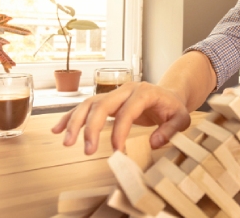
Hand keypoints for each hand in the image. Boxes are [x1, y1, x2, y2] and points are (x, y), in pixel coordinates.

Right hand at [51, 81, 190, 154]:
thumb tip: (153, 143)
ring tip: (67, 142)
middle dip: (91, 127)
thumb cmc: (173, 108)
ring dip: (75, 122)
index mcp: (144, 92)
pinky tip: (58, 130)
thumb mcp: (181, 119)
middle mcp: (126, 89)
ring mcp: (114, 93)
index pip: (127, 111)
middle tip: (87, 150)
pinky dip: (71, 117)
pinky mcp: (107, 100)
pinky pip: (86, 107)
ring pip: (89, 104)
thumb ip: (170, 131)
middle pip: (102, 104)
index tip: (117, 150)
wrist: (169, 95)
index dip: (119, 131)